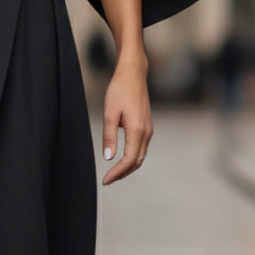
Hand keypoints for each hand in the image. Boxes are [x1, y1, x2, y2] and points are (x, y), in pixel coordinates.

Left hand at [101, 55, 151, 185]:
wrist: (133, 74)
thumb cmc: (119, 90)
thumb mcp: (109, 114)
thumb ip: (109, 137)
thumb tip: (108, 157)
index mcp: (137, 131)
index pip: (129, 160)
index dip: (117, 173)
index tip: (105, 180)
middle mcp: (147, 132)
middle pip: (137, 162)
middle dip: (123, 173)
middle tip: (107, 180)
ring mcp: (149, 129)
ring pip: (141, 156)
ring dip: (128, 167)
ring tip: (113, 173)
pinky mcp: (147, 126)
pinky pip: (141, 148)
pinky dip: (133, 157)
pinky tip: (122, 159)